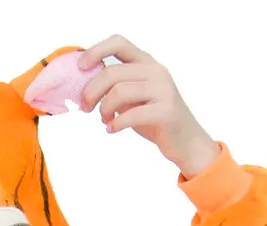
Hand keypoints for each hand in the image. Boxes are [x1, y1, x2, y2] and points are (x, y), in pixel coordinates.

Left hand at [74, 37, 218, 174]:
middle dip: (91, 92)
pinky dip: (116, 124)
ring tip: (105, 121)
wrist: (186, 141)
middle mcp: (156, 71)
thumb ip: (117, 87)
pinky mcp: (166, 111)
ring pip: (119, 92)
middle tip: (85, 108)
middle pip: (112, 73)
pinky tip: (112, 129)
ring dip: (104, 109)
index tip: (81, 67)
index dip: (96, 51)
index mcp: (147, 63)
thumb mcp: (134, 98)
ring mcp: (163, 90)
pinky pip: (131, 115)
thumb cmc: (155, 119)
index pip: (119, 43)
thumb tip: (86, 86)